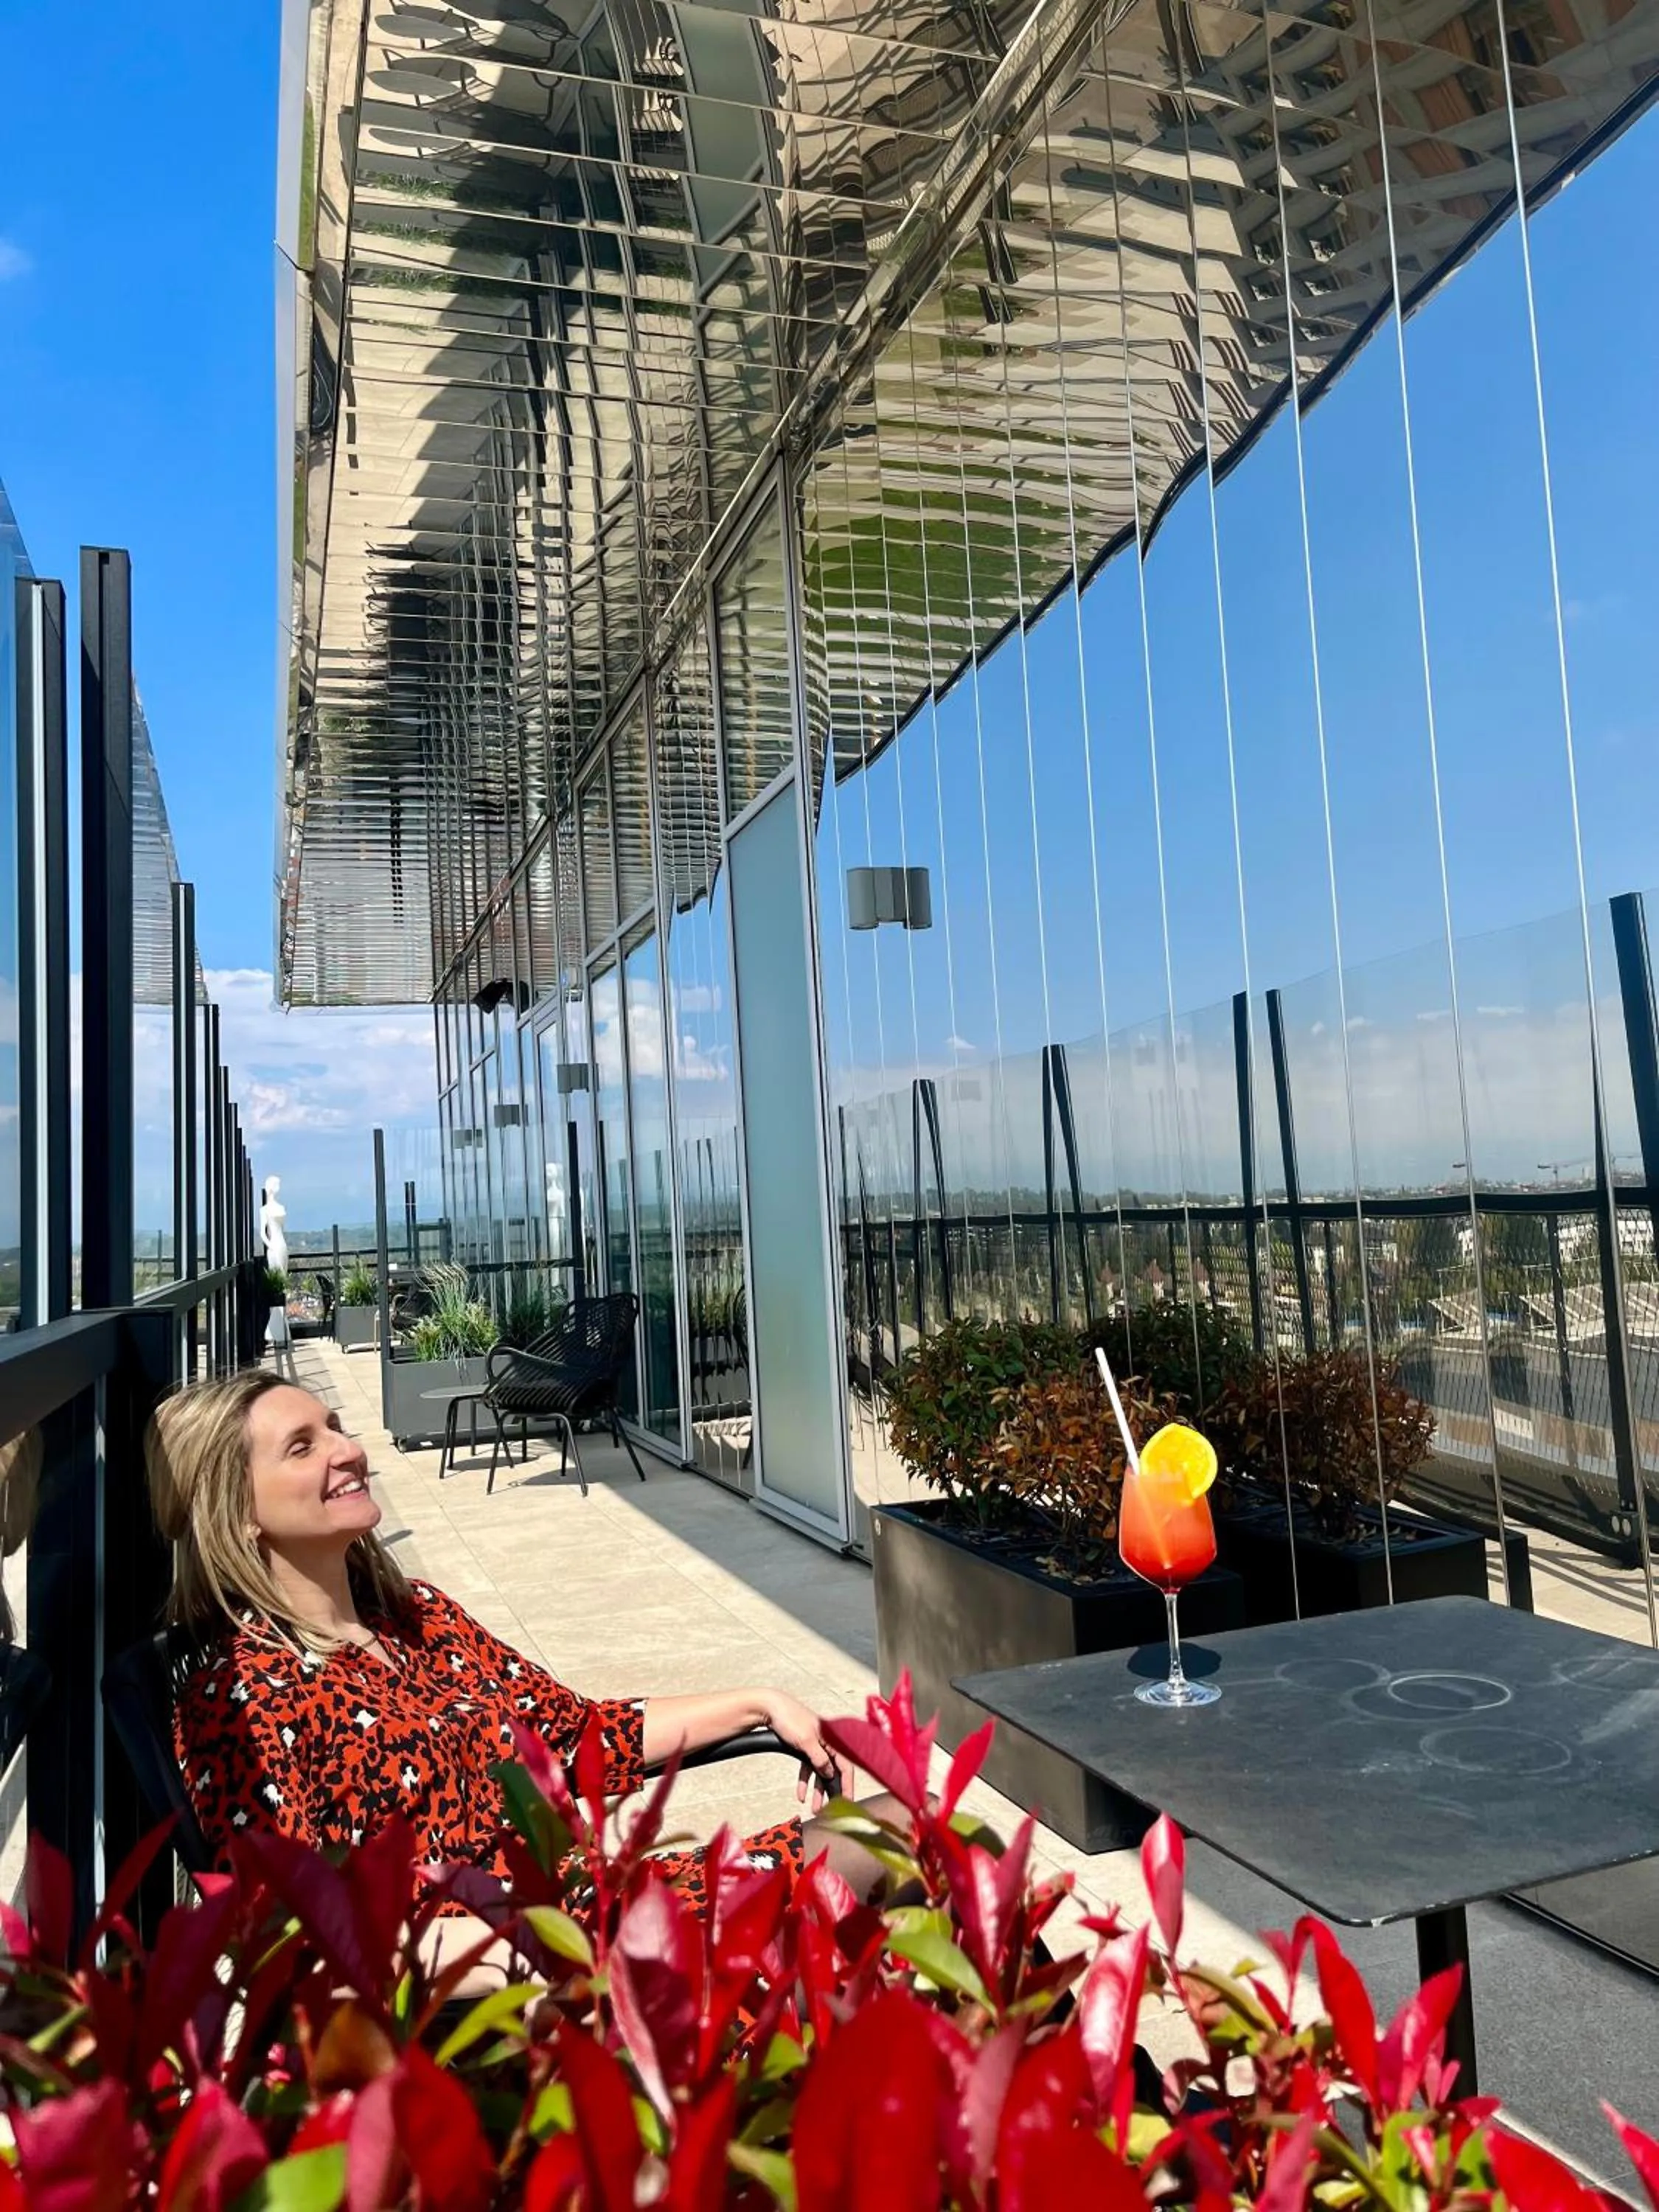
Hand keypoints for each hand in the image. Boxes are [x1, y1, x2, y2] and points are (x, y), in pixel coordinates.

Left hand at [761, 1691, 845, 1810]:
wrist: (769, 1707)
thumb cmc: (789, 1717)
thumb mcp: (806, 1741)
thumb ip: (820, 1759)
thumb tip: (829, 1774)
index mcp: (832, 1739)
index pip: (845, 1766)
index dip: (847, 1785)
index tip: (847, 1801)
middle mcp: (827, 1743)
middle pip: (833, 1771)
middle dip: (831, 1792)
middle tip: (831, 1810)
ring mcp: (815, 1745)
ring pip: (820, 1772)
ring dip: (817, 1791)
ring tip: (815, 1809)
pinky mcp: (804, 1747)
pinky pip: (807, 1768)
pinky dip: (804, 1781)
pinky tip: (800, 1795)